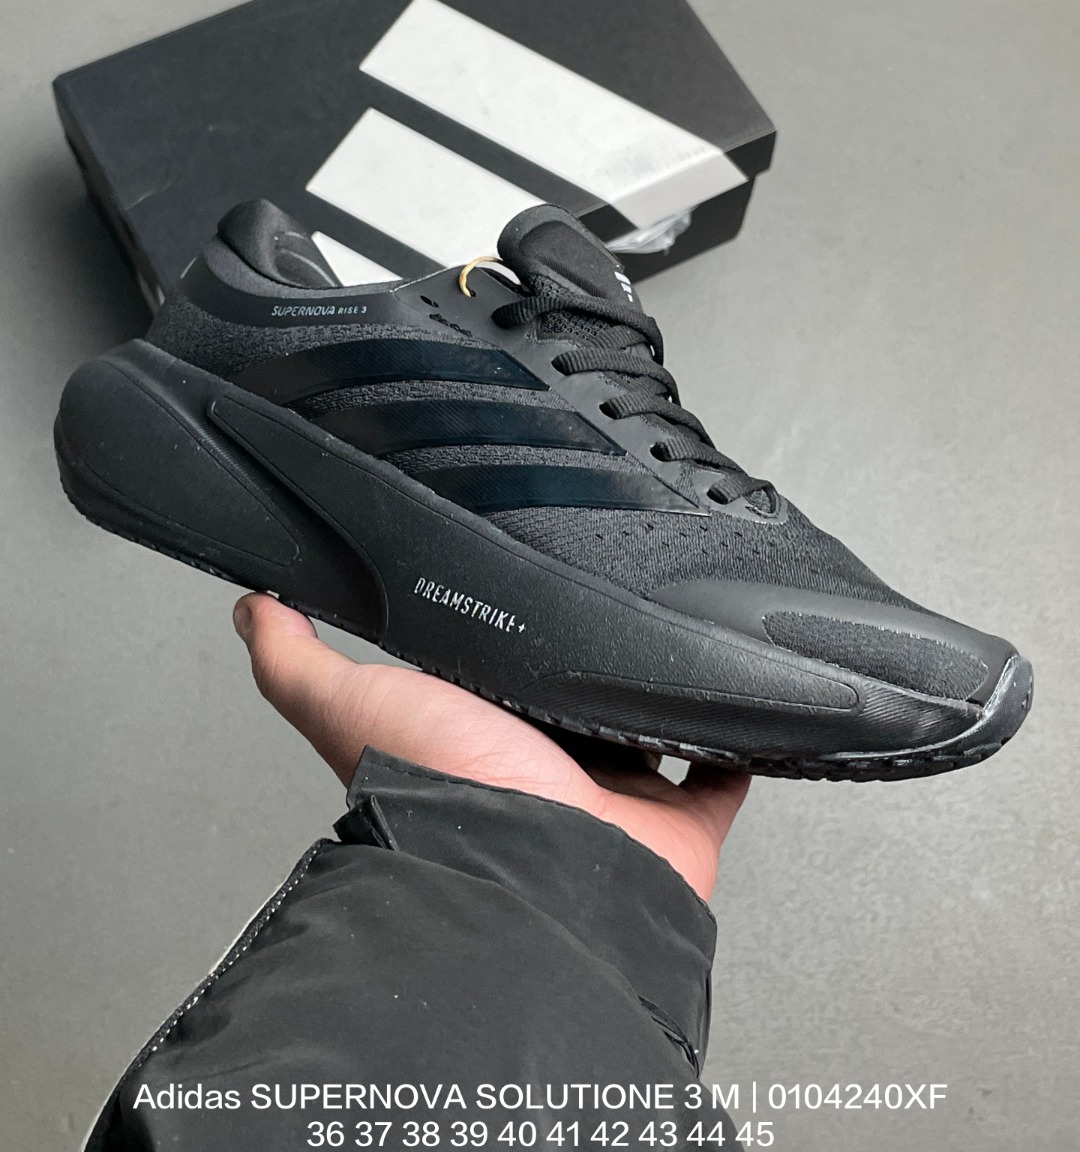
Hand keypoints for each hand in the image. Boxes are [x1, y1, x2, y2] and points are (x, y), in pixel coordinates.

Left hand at [234, 593, 749, 899]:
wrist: (534, 878)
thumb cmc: (442, 801)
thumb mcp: (350, 705)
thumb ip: (296, 661)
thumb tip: (252, 608)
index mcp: (476, 740)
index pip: (491, 679)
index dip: (497, 641)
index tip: (510, 597)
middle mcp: (545, 771)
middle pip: (572, 705)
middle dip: (584, 666)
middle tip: (600, 610)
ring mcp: (614, 796)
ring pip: (645, 730)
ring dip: (656, 692)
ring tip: (666, 637)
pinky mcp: (678, 818)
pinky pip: (721, 769)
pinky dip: (733, 738)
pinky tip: (730, 697)